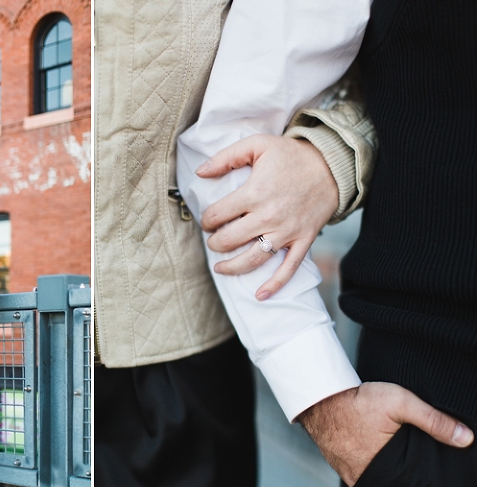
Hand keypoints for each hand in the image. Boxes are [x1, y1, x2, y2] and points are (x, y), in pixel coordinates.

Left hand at [196, 134, 338, 299]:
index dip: (206, 220)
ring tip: (220, 268)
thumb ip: (225, 157)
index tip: (208, 220)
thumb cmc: (291, 155)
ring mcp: (286, 231)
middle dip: (215, 243)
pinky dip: (274, 284)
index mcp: (254, 193)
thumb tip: (199, 172)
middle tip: (213, 241)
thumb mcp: (257, 145)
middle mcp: (269, 216)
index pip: (217, 216)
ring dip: (232, 267)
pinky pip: (288, 268)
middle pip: (230, 240)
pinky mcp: (303, 240)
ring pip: (253, 259)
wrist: (332, 165)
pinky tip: (259, 295)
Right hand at [299, 382, 473, 486]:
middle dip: (404, 474)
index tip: (424, 462)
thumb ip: (434, 421)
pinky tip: (371, 450)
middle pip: (394, 484)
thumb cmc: (356, 400)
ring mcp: (348, 474)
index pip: (411, 485)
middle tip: (407, 455)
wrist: (317, 396)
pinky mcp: (338, 465)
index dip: (422, 476)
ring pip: (376, 479)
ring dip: (385, 469)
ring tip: (390, 452)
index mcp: (382, 472)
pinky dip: (368, 464)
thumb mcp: (401, 403)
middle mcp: (363, 478)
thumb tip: (466, 438)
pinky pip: (360, 471)